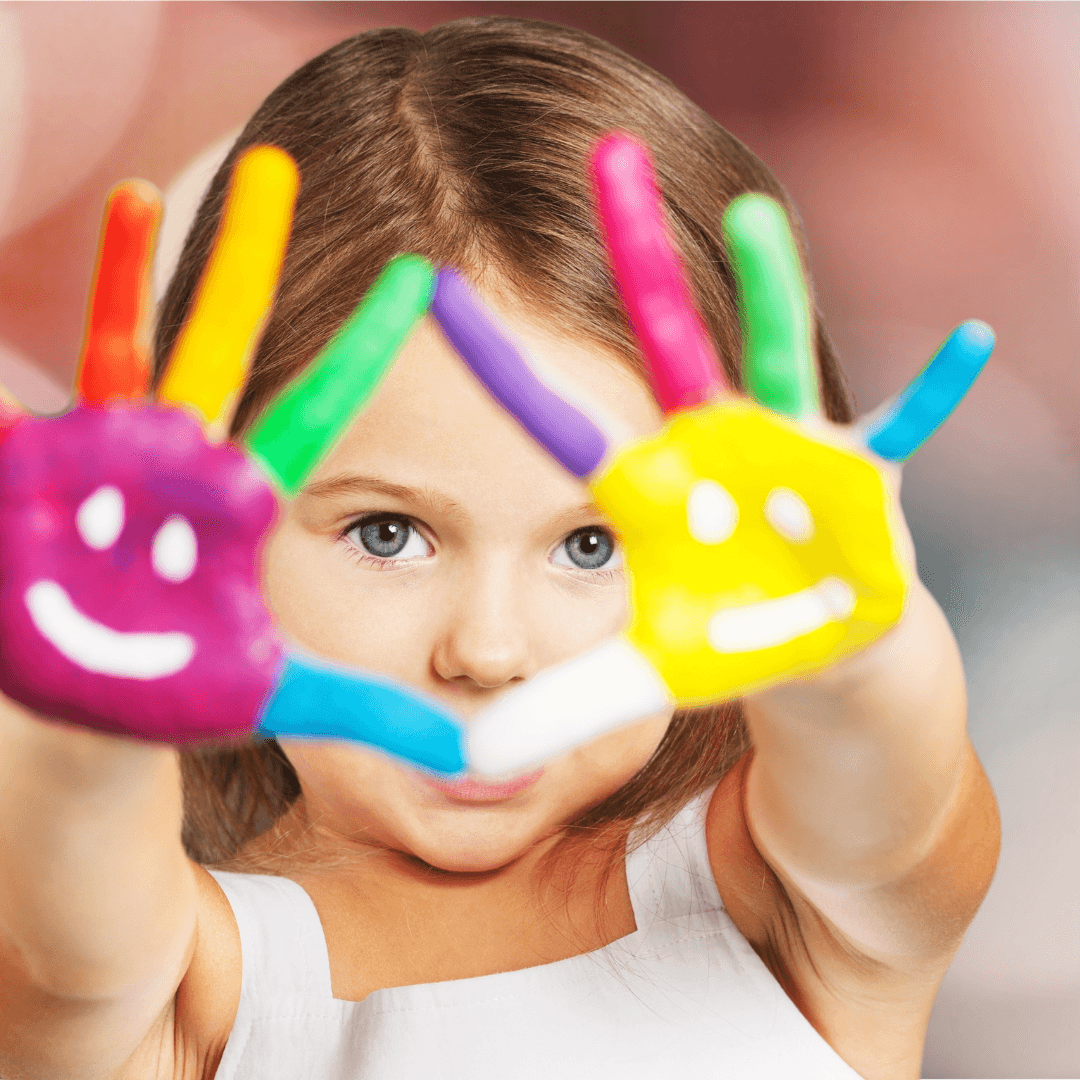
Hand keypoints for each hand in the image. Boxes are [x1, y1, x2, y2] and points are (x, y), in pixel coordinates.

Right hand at [0, 148, 465, 773]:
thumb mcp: (287, 693)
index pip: (320, 411)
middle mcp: (182, 460)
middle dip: (245, 260)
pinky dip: (9, 403)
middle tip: (279, 164)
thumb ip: (377, 717)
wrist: (94, 702)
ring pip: (119, 348)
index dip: (364, 348)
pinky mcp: (32, 479)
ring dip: (120, 272)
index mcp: (247, 498)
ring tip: (137, 192)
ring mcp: (104, 459)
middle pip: (222, 344)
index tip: (422, 281)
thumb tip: (477, 757)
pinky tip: (10, 381)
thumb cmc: (189, 683)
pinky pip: (16, 426)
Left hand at [431, 132, 993, 773]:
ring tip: (753, 217)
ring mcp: (783, 450)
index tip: (430, 291)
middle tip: (603, 153)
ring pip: (772, 356)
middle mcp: (708, 443)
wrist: (810, 639)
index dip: (501, 368)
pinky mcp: (857, 476)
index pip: (558, 423)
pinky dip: (934, 394)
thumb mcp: (641, 679)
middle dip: (636, 253)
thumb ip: (560, 712)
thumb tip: (467, 768)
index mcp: (645, 485)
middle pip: (665, 338)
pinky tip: (970, 343)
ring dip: (769, 292)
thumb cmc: (722, 638)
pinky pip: (902, 429)